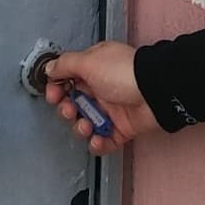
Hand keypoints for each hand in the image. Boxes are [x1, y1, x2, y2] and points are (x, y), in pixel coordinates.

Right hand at [44, 42, 159, 153]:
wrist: (155, 93)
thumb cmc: (125, 73)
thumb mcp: (90, 61)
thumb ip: (66, 65)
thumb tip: (49, 68)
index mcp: (94, 69)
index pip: (67, 80)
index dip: (57, 89)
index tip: (53, 95)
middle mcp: (101, 89)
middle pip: (73, 104)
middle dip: (67, 110)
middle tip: (71, 110)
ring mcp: (111, 110)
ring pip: (85, 124)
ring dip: (80, 128)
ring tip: (87, 126)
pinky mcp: (121, 128)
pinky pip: (102, 141)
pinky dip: (97, 143)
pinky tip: (98, 139)